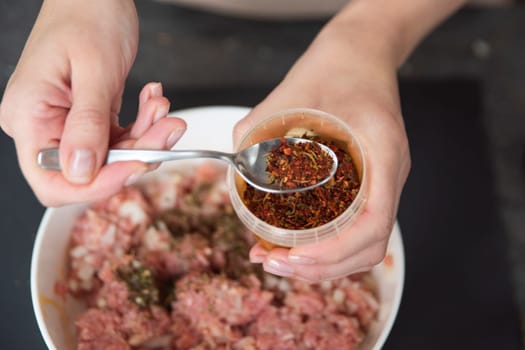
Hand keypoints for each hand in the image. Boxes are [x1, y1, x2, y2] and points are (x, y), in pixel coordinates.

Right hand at [0, 1, 185, 205]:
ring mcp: (66, 124)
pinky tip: (152, 101)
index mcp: (28, 117)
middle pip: (90, 171)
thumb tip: (81, 172)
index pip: (53, 181)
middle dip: (134, 154)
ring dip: (145, 137)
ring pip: (112, 156)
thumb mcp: (94, 71)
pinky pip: (119, 138)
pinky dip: (142, 124)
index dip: (96, 184)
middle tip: (167, 128)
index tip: (137, 166)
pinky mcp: (87, 119)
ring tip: (161, 106)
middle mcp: (42, 126)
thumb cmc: (88, 15)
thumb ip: (87, 124)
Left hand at [234, 12, 410, 281]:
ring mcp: (384, 180)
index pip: (374, 223)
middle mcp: (391, 173)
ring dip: (326, 264)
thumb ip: (258, 125)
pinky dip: (332, 248)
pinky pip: (360, 228)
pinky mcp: (372, 182)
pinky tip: (300, 247)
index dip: (334, 252)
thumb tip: (231, 161)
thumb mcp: (293, 90)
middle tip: (274, 266)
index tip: (293, 257)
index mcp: (382, 150)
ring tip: (280, 264)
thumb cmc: (335, 65)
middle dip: (322, 268)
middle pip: (371, 246)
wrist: (362, 53)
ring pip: (366, 245)